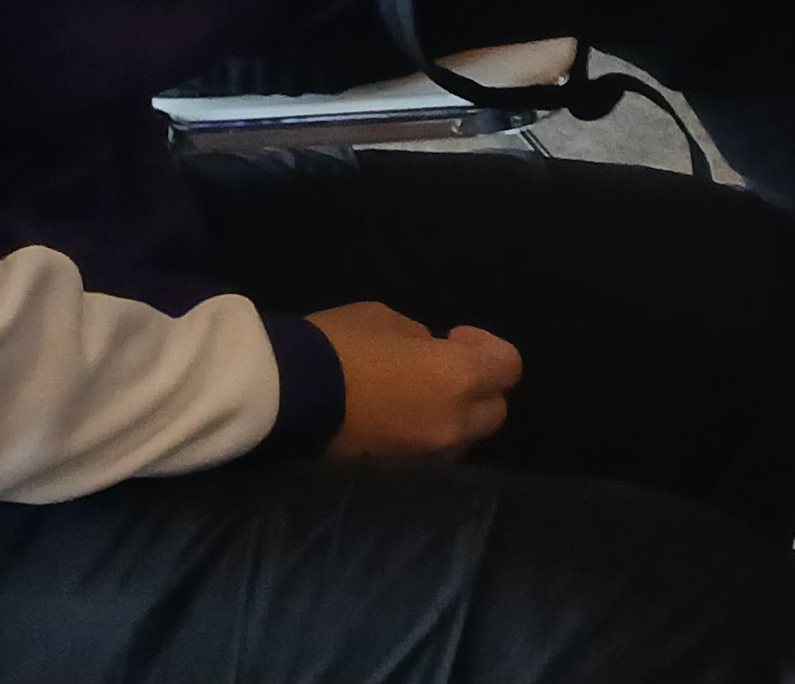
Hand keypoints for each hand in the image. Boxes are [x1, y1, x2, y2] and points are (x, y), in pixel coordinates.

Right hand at [314, 299, 519, 459]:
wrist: (285, 394)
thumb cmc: (341, 345)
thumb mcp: (390, 321)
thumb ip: (423, 342)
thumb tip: (429, 355)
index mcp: (459, 379)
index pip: (508, 369)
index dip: (489, 347)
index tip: (454, 337)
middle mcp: (451, 424)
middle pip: (494, 412)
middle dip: (478, 389)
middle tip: (442, 368)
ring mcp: (423, 455)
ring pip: (461, 440)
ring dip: (452, 418)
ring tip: (416, 396)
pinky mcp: (394, 473)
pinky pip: (428, 456)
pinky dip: (424, 438)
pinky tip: (394, 419)